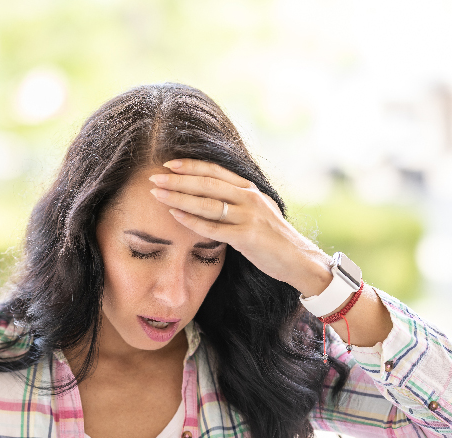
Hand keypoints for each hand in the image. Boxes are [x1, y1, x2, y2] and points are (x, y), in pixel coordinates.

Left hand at [148, 159, 330, 297]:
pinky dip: (192, 221)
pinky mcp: (247, 236)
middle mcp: (249, 197)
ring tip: (157, 195)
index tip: (168, 164)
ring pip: (207, 203)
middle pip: (207, 183)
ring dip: (179, 198)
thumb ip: (236, 200)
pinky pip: (213, 227)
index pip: (215, 171)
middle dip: (177, 180)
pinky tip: (174, 216)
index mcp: (250, 188)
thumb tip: (207, 195)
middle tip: (153, 178)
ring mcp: (249, 216)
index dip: (190, 165)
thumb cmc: (272, 237)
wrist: (298, 259)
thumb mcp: (257, 210)